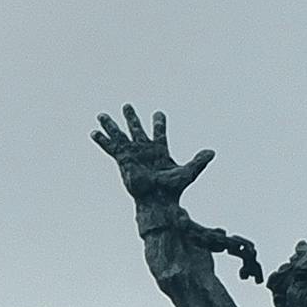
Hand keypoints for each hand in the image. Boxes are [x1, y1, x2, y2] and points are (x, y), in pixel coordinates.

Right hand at [92, 106, 209, 206]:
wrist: (157, 200)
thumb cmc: (172, 189)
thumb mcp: (188, 172)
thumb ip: (199, 161)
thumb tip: (212, 152)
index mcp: (158, 151)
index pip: (159, 132)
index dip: (159, 122)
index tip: (159, 114)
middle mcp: (143, 150)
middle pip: (136, 129)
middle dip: (132, 118)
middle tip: (127, 106)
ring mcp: (132, 154)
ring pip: (120, 136)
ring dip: (112, 125)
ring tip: (101, 114)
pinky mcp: (123, 160)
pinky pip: (111, 148)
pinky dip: (103, 140)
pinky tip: (93, 132)